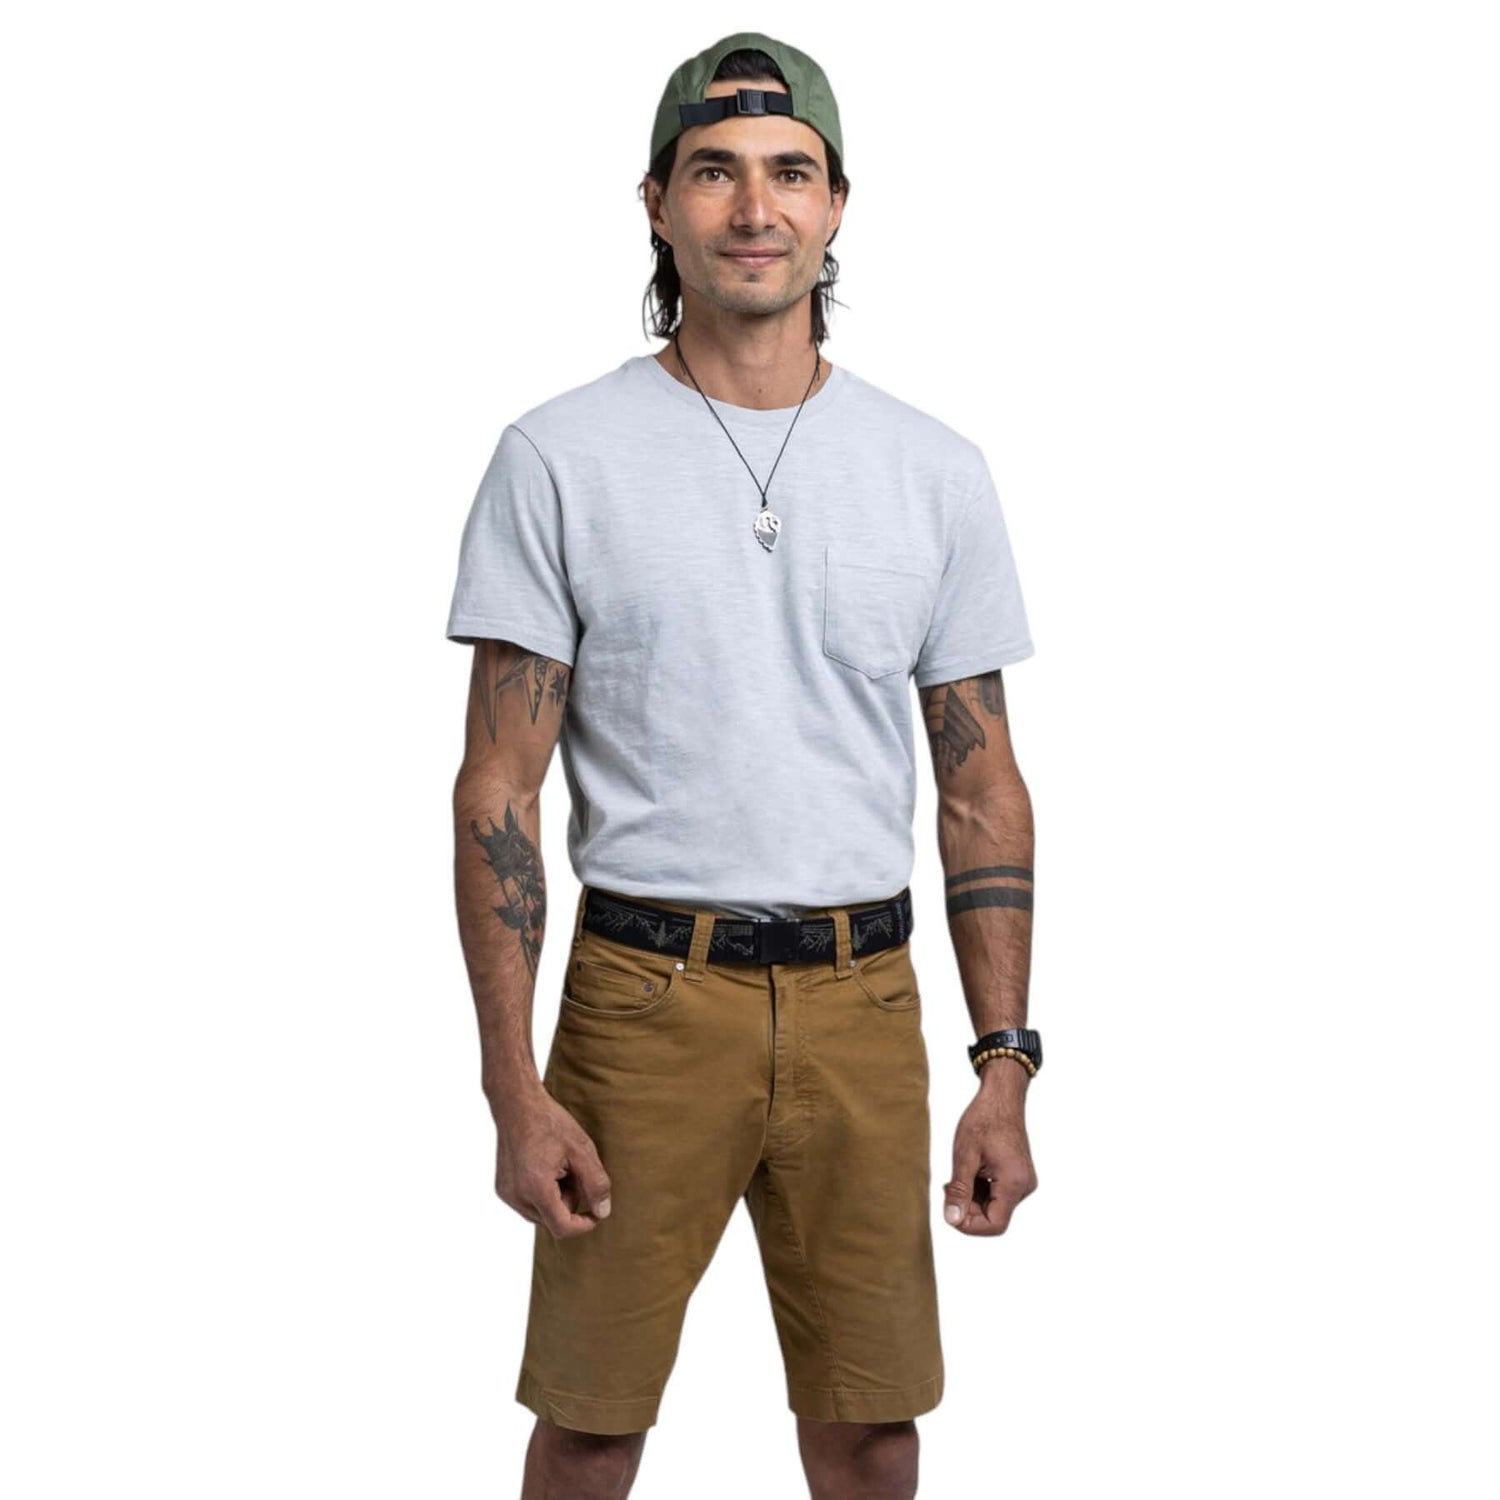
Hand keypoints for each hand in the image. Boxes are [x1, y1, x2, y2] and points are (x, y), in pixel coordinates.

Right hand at [491, 1084, 612, 1237]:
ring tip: (559, 1166)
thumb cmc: (549, 1122)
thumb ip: (595, 1183)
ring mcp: (507, 1193)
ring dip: (555, 1198)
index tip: (596, 1212)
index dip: (583, 1224)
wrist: (517, 1103)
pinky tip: (545, 1166)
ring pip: (541, 1213)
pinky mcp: (503, 1188)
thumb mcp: (582, 1149)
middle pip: (552, 1219)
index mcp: (536, 1188)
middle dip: (569, 1201)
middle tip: (573, 1170)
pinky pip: (529, 1203)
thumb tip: (603, 1212)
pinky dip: (541, 1192)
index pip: (562, 1227)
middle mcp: (517, 1196)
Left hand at [942, 1079, 1037, 1234]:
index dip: (970, 1225)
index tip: (950, 1209)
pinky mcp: (1019, 1176)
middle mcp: (1024, 1186)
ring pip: (995, 1206)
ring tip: (958, 1175)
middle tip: (948, 1187)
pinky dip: (981, 1190)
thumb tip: (951, 1219)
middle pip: (994, 1217)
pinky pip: (998, 1194)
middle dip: (968, 1208)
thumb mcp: (964, 1156)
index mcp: (1013, 1183)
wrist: (1002, 1097)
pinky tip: (970, 1172)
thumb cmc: (983, 1120)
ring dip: (973, 1198)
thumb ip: (959, 1190)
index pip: (995, 1225)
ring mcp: (1023, 1181)